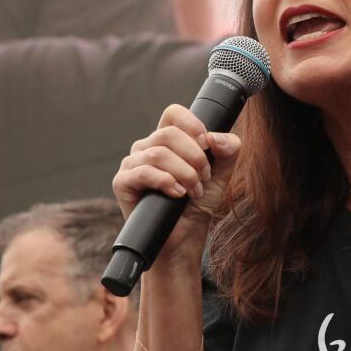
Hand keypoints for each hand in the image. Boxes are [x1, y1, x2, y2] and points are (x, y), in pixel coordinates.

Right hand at [112, 104, 241, 265]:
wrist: (185, 236)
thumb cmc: (197, 204)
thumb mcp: (220, 174)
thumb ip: (227, 150)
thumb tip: (216, 138)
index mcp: (166, 140)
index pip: (174, 114)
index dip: (193, 125)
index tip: (207, 145)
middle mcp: (146, 147)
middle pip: (169, 134)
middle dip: (194, 157)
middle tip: (203, 179)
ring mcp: (132, 164)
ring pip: (158, 153)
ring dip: (184, 173)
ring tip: (193, 191)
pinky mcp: (122, 183)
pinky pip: (143, 172)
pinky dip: (166, 182)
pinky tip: (177, 194)